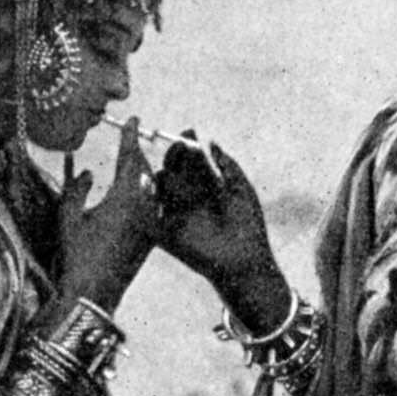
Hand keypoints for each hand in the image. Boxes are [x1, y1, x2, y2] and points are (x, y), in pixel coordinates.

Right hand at [53, 117, 159, 311]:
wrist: (94, 293)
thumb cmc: (77, 255)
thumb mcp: (69, 217)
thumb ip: (77, 188)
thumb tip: (87, 171)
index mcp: (124, 197)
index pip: (130, 157)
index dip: (131, 136)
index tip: (134, 120)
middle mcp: (143, 206)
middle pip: (144, 170)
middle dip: (137, 153)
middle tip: (130, 140)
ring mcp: (151, 222)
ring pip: (152, 187)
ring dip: (143, 173)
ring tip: (133, 163)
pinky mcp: (152, 236)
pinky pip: (154, 205)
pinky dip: (147, 192)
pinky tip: (139, 193)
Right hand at [155, 138, 290, 334]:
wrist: (244, 262)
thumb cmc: (248, 226)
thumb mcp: (241, 190)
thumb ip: (227, 165)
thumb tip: (211, 141)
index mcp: (207, 186)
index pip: (192, 160)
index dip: (188, 146)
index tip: (188, 133)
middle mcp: (190, 197)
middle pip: (176, 170)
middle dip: (176, 157)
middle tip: (179, 148)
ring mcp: (177, 213)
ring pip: (162, 188)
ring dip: (164, 176)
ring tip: (169, 169)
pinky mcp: (167, 233)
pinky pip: (151, 216)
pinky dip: (147, 203)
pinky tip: (151, 190)